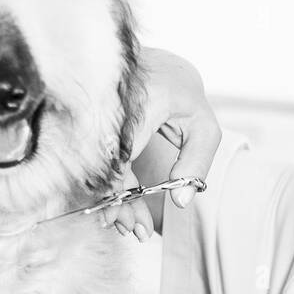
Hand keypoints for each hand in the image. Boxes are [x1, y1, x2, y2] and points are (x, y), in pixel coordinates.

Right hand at [103, 48, 222, 240]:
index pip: (120, 156)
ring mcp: (97, 114)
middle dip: (115, 206)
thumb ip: (197, 161)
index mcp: (141, 103)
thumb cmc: (180, 93)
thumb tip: (181, 199)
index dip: (120, 194)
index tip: (132, 222)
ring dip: (107, 200)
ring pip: (94, 166)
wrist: (155, 64)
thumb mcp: (202, 124)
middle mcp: (112, 106)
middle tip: (131, 230)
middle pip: (103, 167)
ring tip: (124, 224)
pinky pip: (93, 161)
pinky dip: (103, 186)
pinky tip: (114, 206)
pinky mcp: (91, 125)